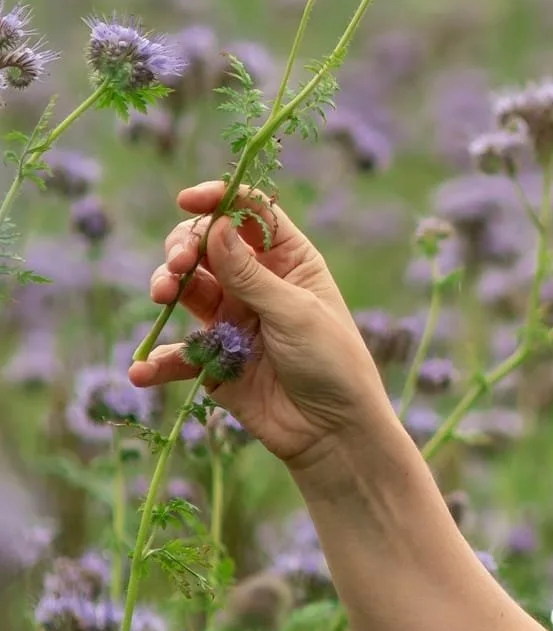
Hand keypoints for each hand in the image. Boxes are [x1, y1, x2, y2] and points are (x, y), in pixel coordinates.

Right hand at [129, 182, 394, 466]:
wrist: (333, 430)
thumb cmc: (331, 360)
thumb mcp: (294, 312)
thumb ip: (250, 274)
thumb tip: (215, 225)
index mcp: (289, 260)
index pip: (250, 214)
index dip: (219, 200)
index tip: (187, 201)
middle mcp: (257, 283)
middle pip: (208, 246)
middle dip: (185, 247)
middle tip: (179, 266)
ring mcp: (233, 319)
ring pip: (186, 290)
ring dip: (166, 287)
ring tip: (162, 296)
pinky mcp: (215, 360)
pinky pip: (178, 353)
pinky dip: (158, 360)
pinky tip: (142, 371)